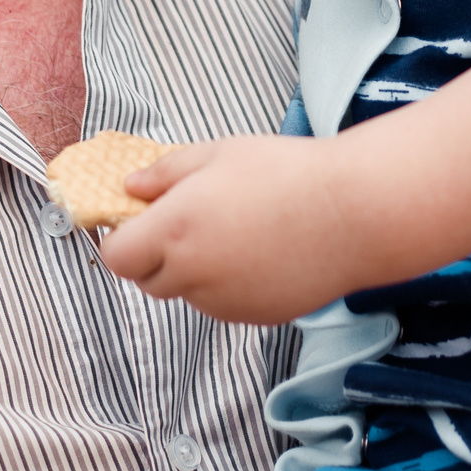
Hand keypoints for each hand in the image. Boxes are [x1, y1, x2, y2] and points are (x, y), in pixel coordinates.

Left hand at [96, 135, 365, 324]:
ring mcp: (224, 302)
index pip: (116, 257)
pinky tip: (260, 249)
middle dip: (154, 254)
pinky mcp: (254, 317)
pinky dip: (227, 282)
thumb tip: (131, 187)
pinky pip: (222, 302)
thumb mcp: (220, 153)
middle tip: (186, 219)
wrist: (355, 213)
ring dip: (193, 268)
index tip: (136, 218)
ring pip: (187, 292)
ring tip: (236, 228)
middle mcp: (193, 273)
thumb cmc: (289, 173)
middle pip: (146, 280)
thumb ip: (166, 173)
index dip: (120, 238)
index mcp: (175, 229)